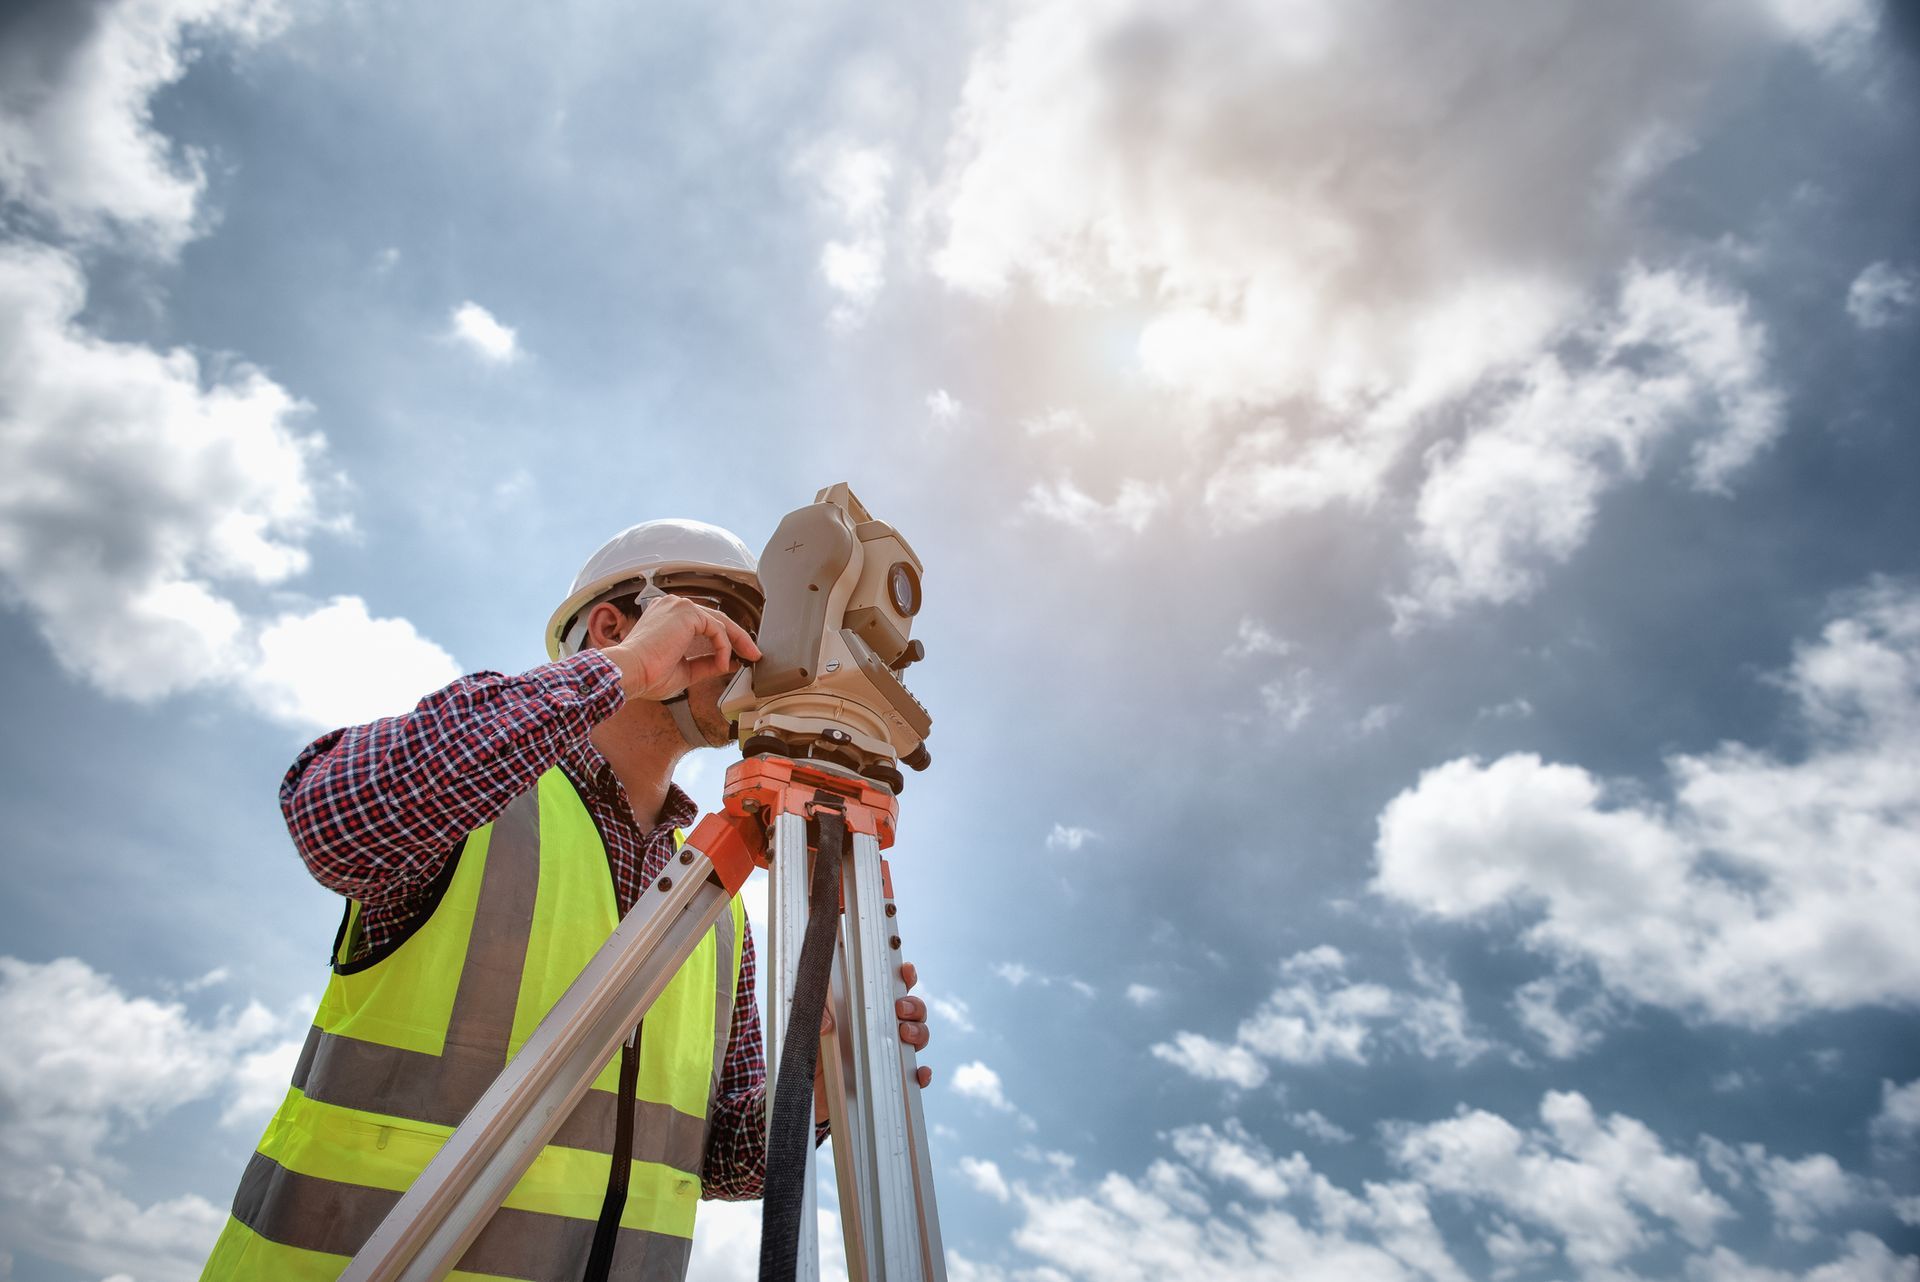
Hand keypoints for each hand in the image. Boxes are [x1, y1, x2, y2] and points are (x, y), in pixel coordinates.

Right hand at [600, 595, 760, 700]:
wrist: (630, 673)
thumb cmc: (646, 674)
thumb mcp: (685, 670)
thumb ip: (706, 663)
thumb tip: (728, 662)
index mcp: (668, 617)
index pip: (704, 623)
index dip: (725, 639)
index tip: (739, 656)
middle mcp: (673, 606)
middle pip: (716, 619)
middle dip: (738, 638)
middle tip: (753, 654)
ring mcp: (679, 606)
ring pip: (720, 621)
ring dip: (736, 641)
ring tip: (747, 658)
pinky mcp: (686, 612)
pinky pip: (717, 629)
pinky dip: (723, 647)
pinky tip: (721, 663)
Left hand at [814, 961, 932, 1123]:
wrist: (802, 1096)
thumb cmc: (807, 1055)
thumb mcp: (805, 1029)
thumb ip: (814, 1017)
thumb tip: (828, 1023)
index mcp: (861, 1009)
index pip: (889, 988)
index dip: (904, 977)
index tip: (906, 971)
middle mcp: (878, 1029)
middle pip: (912, 1011)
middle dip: (914, 1005)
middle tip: (900, 1009)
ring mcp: (886, 1055)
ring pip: (918, 1038)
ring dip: (919, 1032)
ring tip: (905, 1034)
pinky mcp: (888, 1082)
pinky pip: (913, 1078)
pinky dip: (921, 1074)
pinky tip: (919, 1073)